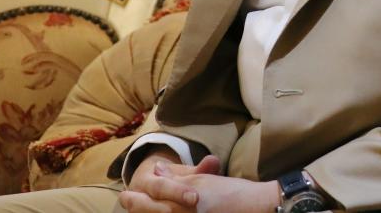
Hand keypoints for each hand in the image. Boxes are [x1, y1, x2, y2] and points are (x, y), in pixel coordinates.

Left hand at [131, 157, 281, 212]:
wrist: (254, 208)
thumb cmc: (230, 192)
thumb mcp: (202, 181)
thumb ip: (177, 177)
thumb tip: (157, 170)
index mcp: (178, 206)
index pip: (148, 204)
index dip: (135, 200)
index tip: (125, 194)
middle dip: (137, 208)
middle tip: (126, 200)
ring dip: (149, 212)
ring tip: (140, 207)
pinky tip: (163, 210)